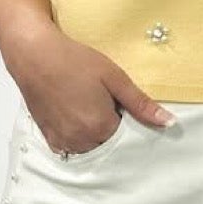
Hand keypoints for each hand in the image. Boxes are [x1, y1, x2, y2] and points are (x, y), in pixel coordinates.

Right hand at [14, 26, 173, 154]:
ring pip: (89, 149)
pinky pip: (69, 148)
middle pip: (108, 147)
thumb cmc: (75, 61)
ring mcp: (63, 140)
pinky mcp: (49, 136)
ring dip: (94, 137)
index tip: (122, 107)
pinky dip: (76, 139)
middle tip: (104, 104)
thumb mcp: (114, 77)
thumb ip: (140, 104)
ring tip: (88, 108)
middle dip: (112, 132)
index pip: (128, 139)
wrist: (34, 55)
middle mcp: (81, 140)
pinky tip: (74, 117)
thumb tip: (168, 123)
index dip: (129, 123)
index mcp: (101, 127)